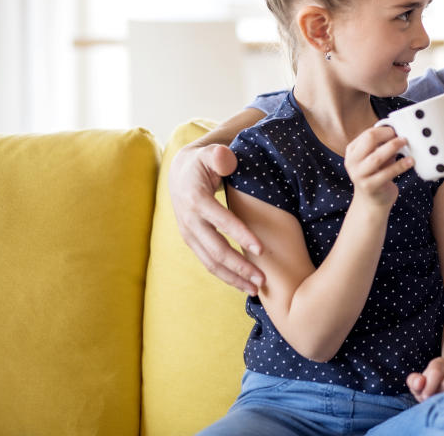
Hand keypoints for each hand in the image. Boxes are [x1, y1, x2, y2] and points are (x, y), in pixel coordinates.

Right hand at [169, 143, 265, 294]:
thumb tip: (226, 159)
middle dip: (239, 266)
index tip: (261, 249)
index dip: (240, 234)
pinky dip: (226, 276)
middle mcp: (190, 221)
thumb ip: (219, 156)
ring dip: (233, 277)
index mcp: (196, 199)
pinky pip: (209, 264)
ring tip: (256, 289)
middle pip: (215, 249)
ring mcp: (189, 235)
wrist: (180, 175)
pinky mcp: (193, 243)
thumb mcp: (210, 154)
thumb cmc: (204, 163)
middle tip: (263, 279)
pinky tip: (244, 284)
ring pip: (211, 262)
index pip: (220, 220)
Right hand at [344, 127, 414, 209]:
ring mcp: (359, 175)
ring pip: (377, 157)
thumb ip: (383, 145)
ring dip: (394, 148)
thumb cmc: (376, 175)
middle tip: (401, 137)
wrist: (372, 201)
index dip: (383, 130)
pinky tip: (410, 161)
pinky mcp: (370, 186)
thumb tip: (399, 131)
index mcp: (352, 151)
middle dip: (387, 135)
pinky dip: (400, 165)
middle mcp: (352, 162)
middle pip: (369, 141)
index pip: (367, 134)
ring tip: (406, 144)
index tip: (396, 131)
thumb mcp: (376, 157)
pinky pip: (387, 173)